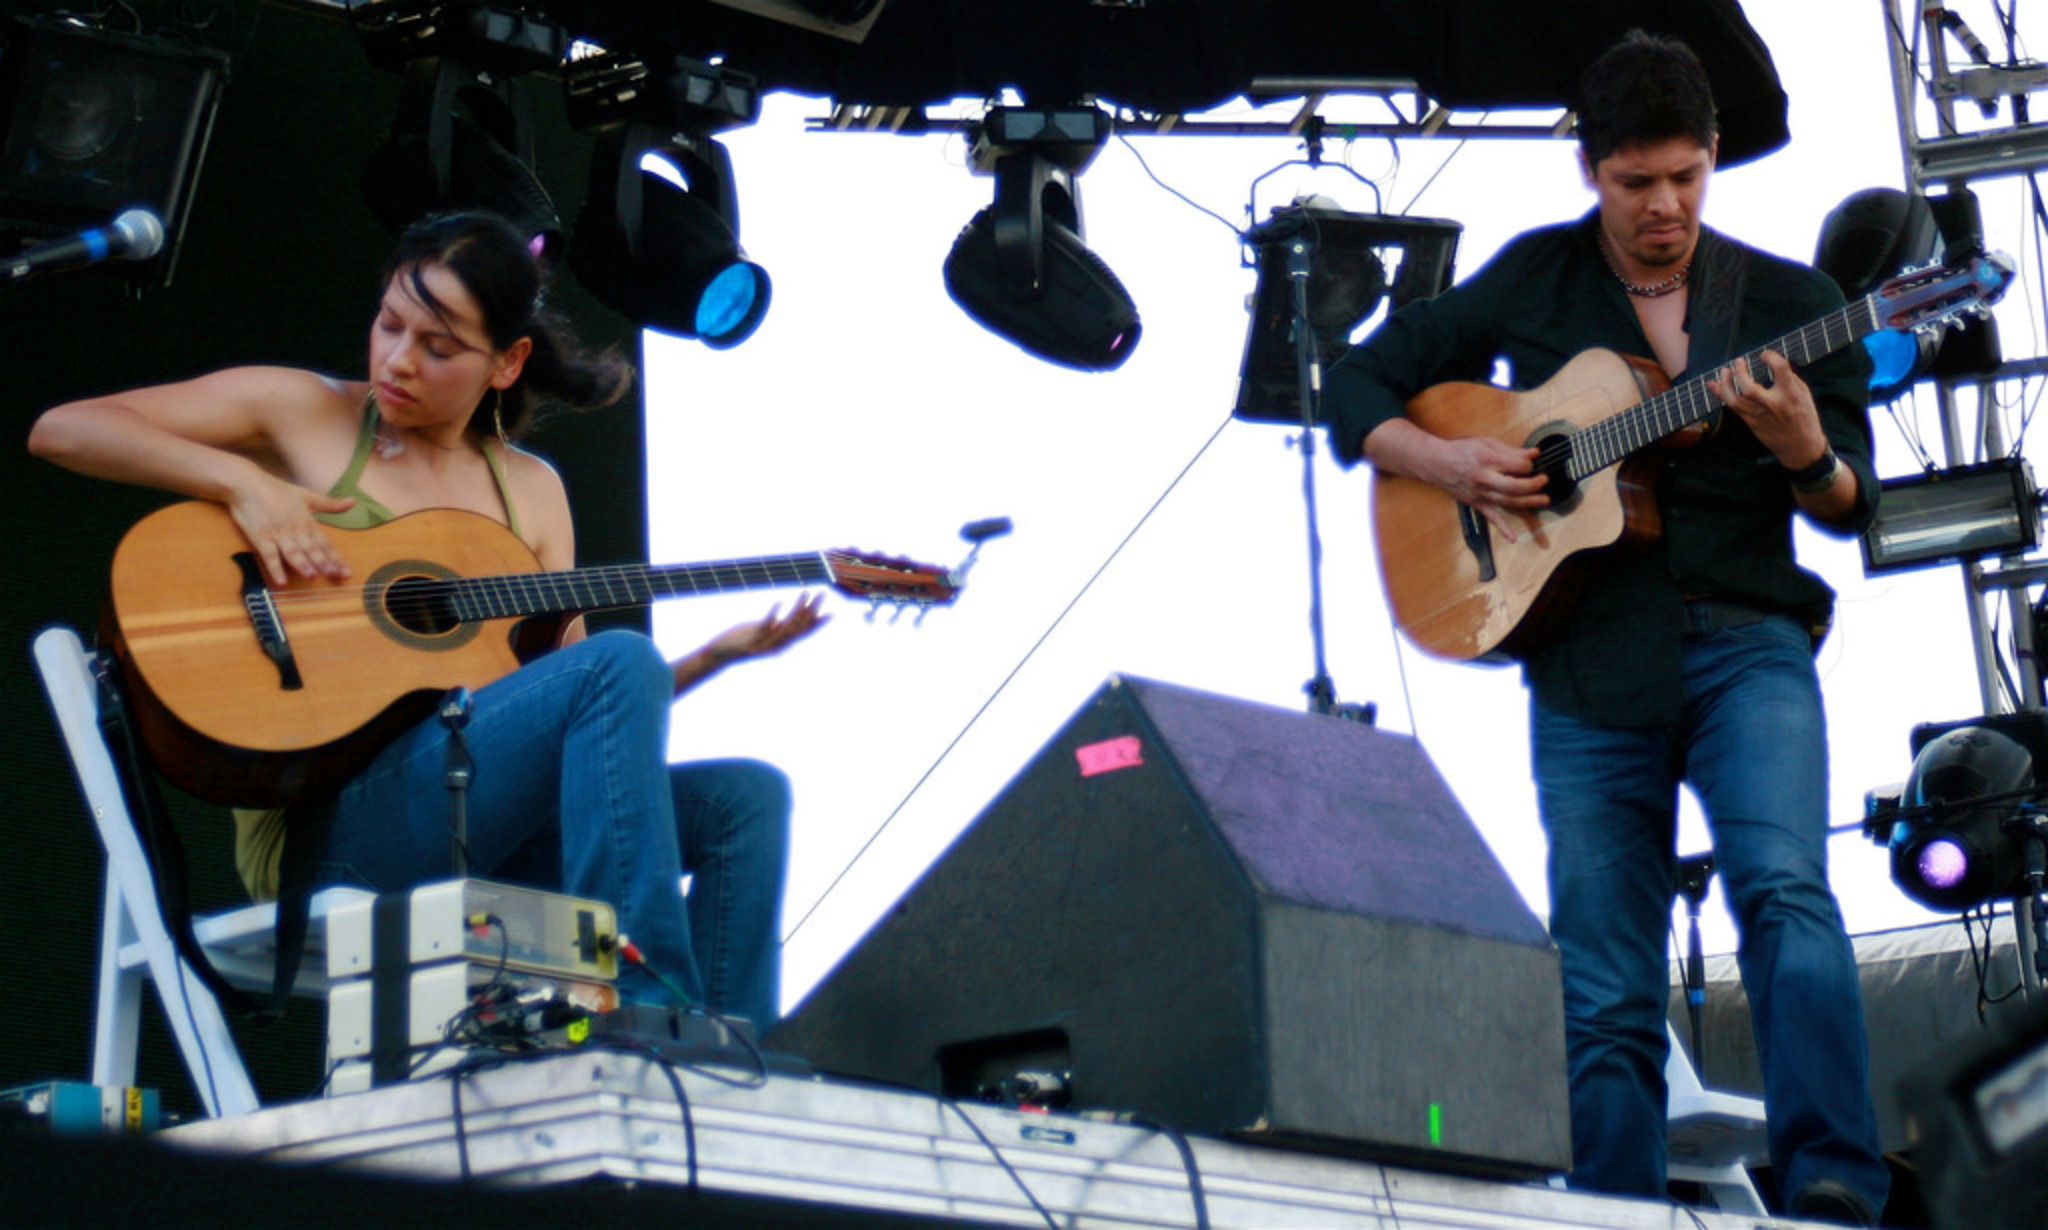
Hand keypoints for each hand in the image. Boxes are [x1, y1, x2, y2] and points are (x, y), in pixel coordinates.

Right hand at [224, 478, 355, 584]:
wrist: (246, 484)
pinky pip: (269, 555)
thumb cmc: (277, 490)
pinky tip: (281, 581)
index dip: (336, 558)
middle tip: (335, 576)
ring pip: (293, 552)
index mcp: (307, 521)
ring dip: (303, 564)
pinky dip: (275, 568)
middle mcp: (295, 529)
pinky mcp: (260, 537)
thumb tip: (353, 502)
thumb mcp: (307, 496)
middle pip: (311, 549)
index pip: (325, 543)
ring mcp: (277, 534)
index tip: (346, 572)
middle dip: (324, 563)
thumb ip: (330, 504)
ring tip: (312, 576)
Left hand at [704, 592, 829, 666]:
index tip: (831, 613)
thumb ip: (777, 627)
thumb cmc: (743, 640)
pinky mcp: (752, 639)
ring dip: (798, 608)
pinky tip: (779, 602)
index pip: (804, 633)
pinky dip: (774, 614)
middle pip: (800, 627)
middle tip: (822, 593)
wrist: (722, 653)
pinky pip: (766, 626)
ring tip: (805, 592)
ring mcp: (765, 643)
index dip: (818, 623)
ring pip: (787, 626)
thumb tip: (788, 619)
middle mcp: (777, 645)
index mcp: (782, 643)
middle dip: (812, 610)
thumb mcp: (764, 632)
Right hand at [1429, 436, 1550, 540]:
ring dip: (1528, 502)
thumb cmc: (1462, 451)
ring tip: (1544, 500)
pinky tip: (1513, 538)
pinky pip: (1491, 518)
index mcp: (1487, 461)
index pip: (1517, 466)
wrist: (1437, 464)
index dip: (1528, 465)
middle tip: (1544, 480)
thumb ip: (1510, 451)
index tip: (1530, 462)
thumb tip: (1533, 454)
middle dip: (1533, 484)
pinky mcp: (1477, 504)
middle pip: (1514, 486)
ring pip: (1508, 502)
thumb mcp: (1486, 443)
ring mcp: (1480, 494)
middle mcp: (1484, 479)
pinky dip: (1502, 529)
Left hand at [1706, 350, 1828, 470]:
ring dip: (1725, 384)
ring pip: (1735, 400)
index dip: (1770, 357)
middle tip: (1738, 361)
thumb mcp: (1803, 395)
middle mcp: (1772, 405)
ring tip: (1724, 371)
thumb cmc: (1804, 418)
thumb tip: (1772, 364)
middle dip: (1740, 372)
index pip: (1780, 369)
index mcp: (1790, 394)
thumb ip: (1789, 379)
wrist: (1800, 447)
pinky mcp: (1751, 423)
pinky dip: (1721, 395)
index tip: (1765, 355)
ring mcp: (1759, 415)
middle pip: (1749, 388)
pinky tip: (1714, 385)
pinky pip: (1732, 408)